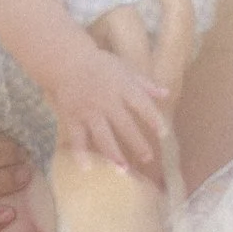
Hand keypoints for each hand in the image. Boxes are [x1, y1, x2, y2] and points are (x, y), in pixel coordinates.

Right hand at [46, 45, 168, 178]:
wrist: (66, 61)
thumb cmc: (99, 64)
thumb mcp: (124, 68)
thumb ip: (144, 84)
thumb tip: (166, 94)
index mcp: (122, 87)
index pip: (142, 105)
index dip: (154, 119)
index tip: (164, 134)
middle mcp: (107, 101)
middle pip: (125, 125)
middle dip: (137, 143)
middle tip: (148, 158)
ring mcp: (89, 111)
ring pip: (103, 136)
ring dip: (114, 154)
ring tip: (123, 170)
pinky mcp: (73, 118)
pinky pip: (77, 138)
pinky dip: (80, 153)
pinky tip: (87, 168)